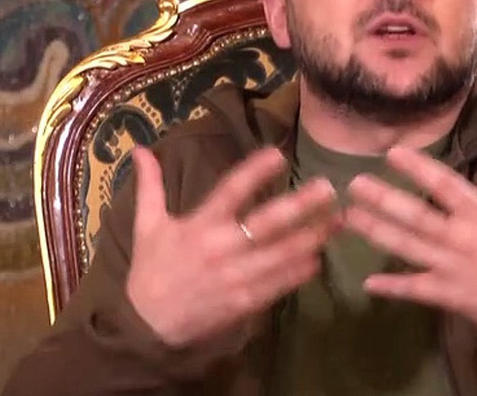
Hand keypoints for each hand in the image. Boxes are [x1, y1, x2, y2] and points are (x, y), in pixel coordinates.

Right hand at [125, 146, 338, 346]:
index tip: (278, 154)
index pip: (230, 191)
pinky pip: (279, 284)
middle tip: (328, 188)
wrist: (147, 327)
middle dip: (300, 205)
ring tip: (337, 220)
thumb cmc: (152, 270)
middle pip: (267, 223)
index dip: (255, 172)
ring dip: (311, 237)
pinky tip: (319, 258)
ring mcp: (236, 277)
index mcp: (199, 225)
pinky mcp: (245, 302)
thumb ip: (150, 187)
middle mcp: (221, 248)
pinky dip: (300, 271)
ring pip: (281, 254)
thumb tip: (140, 148)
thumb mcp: (147, 226)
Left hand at [344, 136, 476, 339]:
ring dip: (378, 233)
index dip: (419, 169)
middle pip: (417, 217)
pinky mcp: (450, 296)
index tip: (393, 153)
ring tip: (350, 218)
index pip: (446, 186)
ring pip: (409, 248)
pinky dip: (393, 287)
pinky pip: (416, 291)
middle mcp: (462, 241)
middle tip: (354, 184)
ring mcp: (452, 270)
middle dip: (384, 200)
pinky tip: (367, 283)